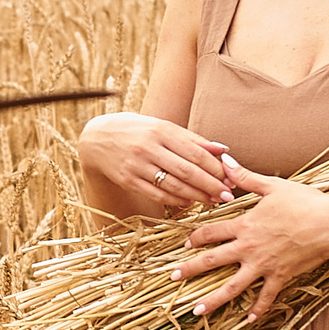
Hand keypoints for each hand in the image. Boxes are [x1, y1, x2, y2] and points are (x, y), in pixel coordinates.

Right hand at [77, 111, 230, 211]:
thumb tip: (223, 149)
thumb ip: (193, 139)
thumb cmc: (136, 130)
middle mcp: (150, 147)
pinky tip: (190, 202)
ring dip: (197, 196)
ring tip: (213, 201)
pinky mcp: (128, 179)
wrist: (96, 138)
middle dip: (211, 185)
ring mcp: (137, 165)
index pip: (196, 152)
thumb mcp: (162, 127)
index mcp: (162, 130)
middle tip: (228, 195)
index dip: (216, 168)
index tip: (232, 178)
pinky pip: (157, 194)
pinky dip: (175, 200)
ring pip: (173, 185)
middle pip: (188, 170)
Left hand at [172, 157, 328, 318]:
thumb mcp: (272, 186)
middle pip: (212, 261)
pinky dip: (258, 309)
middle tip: (173, 277)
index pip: (210, 233)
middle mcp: (248, 248)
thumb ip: (246, 177)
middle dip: (190, 270)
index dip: (195, 238)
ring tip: (197, 311)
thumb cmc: (304, 202)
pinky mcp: (280, 276)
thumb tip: (226, 161)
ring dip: (213, 300)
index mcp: (244, 225)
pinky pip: (266, 297)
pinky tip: (249, 320)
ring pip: (232, 286)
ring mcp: (263, 265)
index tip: (185, 245)